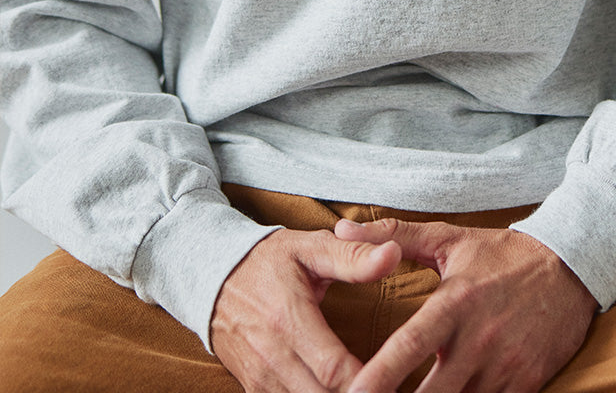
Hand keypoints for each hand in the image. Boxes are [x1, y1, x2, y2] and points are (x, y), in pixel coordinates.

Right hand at [209, 227, 401, 392]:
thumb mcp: (310, 247)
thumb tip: (393, 253)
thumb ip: (353, 255)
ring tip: (370, 386)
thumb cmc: (269, 260)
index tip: (393, 373)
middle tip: (389, 384)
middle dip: (358, 392)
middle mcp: (272, 357)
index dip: (367, 380)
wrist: (212, 277)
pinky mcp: (254, 388)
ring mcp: (260, 377)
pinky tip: (342, 389)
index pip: (334, 370)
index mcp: (289, 320)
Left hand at [333, 217, 597, 392]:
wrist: (571, 265)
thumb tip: (341, 226)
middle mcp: (479, 339)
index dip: (375, 379)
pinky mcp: (527, 384)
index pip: (408, 347)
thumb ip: (394, 236)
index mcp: (455, 302)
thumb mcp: (449, 239)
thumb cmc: (501, 254)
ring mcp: (505, 367)